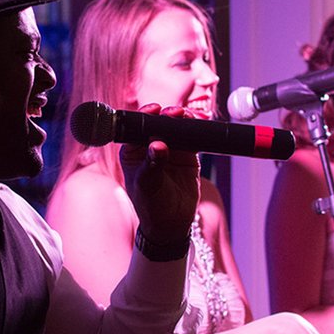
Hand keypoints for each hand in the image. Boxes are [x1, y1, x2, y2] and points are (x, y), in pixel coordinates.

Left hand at [119, 104, 199, 246]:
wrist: (172, 224)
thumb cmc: (151, 206)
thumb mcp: (148, 186)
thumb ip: (152, 164)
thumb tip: (158, 144)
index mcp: (132, 151)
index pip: (137, 128)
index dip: (146, 116)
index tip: (155, 110)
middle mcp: (149, 146)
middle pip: (158, 123)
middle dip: (167, 115)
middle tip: (176, 113)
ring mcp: (170, 149)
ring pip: (176, 128)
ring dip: (183, 120)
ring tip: (190, 117)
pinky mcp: (187, 155)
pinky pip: (192, 138)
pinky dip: (196, 130)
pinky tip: (201, 123)